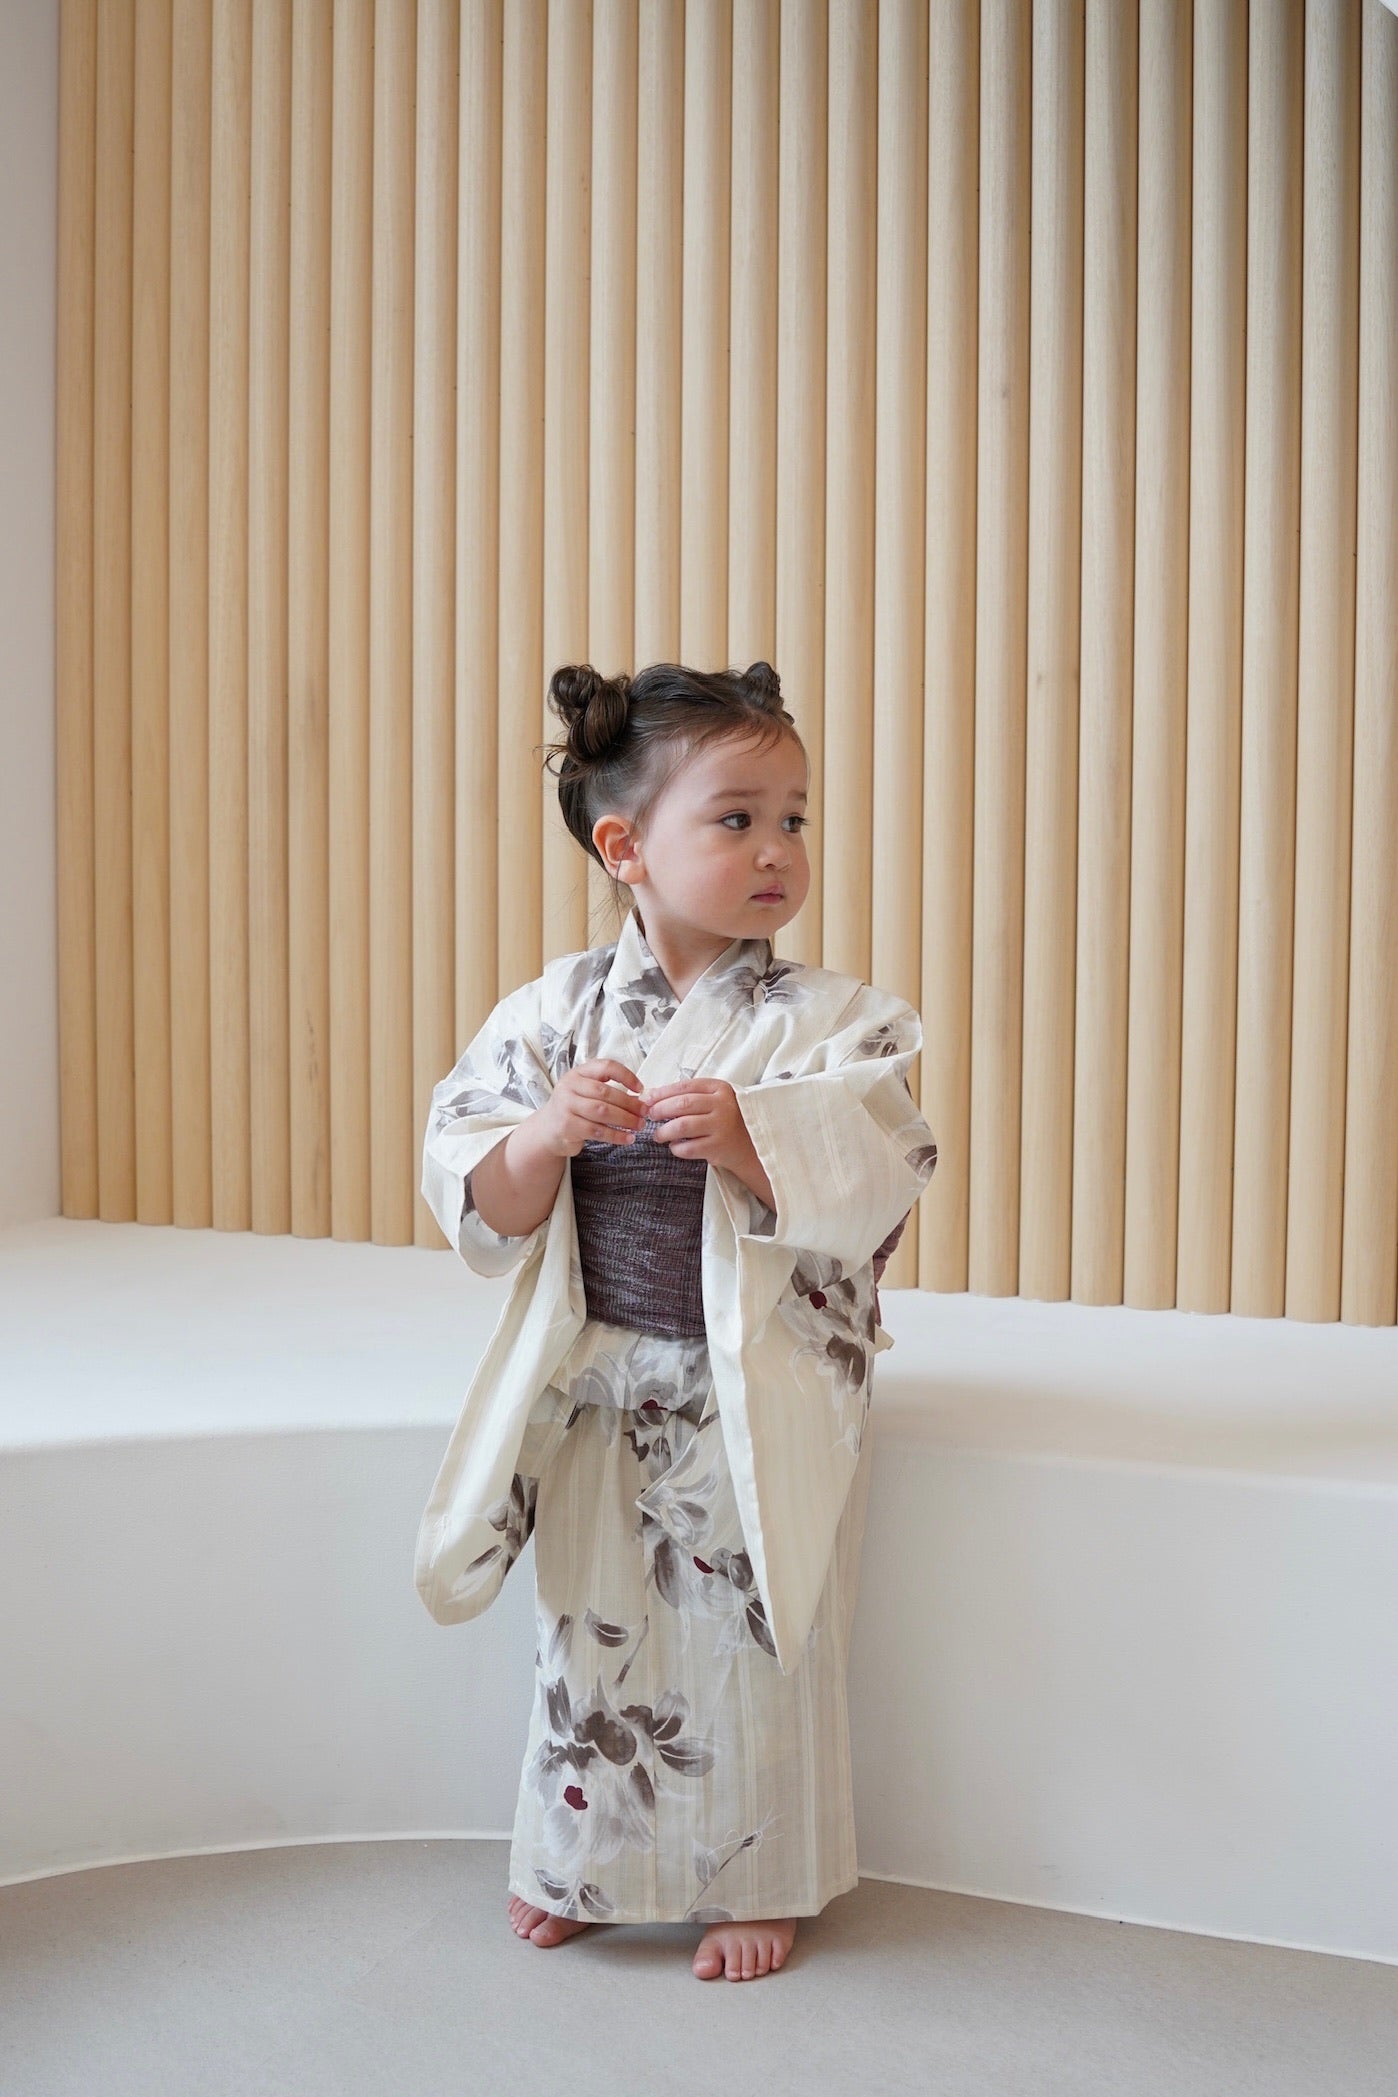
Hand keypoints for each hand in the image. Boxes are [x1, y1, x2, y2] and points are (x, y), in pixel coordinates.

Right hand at [534, 1058, 646, 1157]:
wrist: (548, 1129)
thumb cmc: (574, 1109)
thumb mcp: (585, 1091)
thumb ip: (607, 1090)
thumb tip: (641, 1098)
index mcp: (578, 1073)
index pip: (606, 1067)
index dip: (626, 1076)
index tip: (641, 1088)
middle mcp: (569, 1086)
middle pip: (605, 1092)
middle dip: (629, 1103)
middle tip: (644, 1112)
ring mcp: (566, 1106)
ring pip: (602, 1112)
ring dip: (625, 1120)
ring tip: (639, 1126)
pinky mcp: (567, 1126)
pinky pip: (597, 1131)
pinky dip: (616, 1136)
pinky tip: (627, 1139)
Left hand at [641, 1078, 775, 1208]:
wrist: (753, 1145)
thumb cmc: (728, 1119)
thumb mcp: (716, 1099)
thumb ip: (690, 1095)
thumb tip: (653, 1096)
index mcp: (720, 1089)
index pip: (686, 1086)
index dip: (663, 1092)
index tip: (648, 1098)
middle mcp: (723, 1105)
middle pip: (682, 1104)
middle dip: (660, 1110)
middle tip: (650, 1116)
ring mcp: (721, 1126)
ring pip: (682, 1126)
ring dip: (664, 1131)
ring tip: (658, 1135)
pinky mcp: (719, 1147)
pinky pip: (689, 1148)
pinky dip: (676, 1148)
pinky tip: (675, 1147)